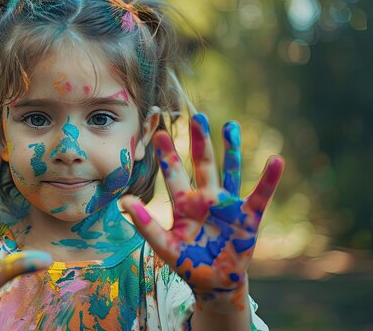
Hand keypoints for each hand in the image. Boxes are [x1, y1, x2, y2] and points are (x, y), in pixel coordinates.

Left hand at [121, 114, 283, 308]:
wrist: (214, 282)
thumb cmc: (187, 263)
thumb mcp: (164, 245)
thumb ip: (145, 224)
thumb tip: (124, 201)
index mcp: (184, 204)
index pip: (174, 174)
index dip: (167, 155)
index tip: (159, 132)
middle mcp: (206, 198)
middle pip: (202, 164)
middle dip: (199, 141)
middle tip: (197, 116)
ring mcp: (228, 205)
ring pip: (230, 171)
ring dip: (231, 149)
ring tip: (230, 125)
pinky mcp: (248, 217)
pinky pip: (260, 195)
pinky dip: (269, 180)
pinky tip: (276, 161)